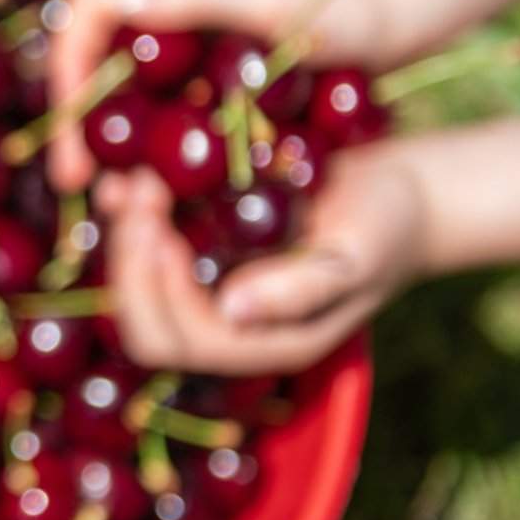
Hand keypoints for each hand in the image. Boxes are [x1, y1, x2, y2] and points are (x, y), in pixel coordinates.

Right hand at [48, 0, 404, 191]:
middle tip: (76, 181)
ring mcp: (190, 37)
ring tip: (113, 196)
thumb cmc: (348, 1)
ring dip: (108, 141)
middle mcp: (170, 2)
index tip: (73, 132)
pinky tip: (156, 188)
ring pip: (123, 88)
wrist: (408, 10)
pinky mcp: (212, 69)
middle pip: (92, 56)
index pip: (85, 12)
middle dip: (76, 118)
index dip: (66, 69)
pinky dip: (149, 146)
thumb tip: (119, 8)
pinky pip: (161, 107)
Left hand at [94, 145, 424, 374]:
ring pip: (136, 285)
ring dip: (122, 235)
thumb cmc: (386, 224)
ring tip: (128, 179)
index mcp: (265, 343)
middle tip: (138, 192)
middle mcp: (228, 327)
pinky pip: (146, 249)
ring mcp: (208, 292)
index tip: (157, 225)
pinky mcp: (199, 253)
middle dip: (130, 261)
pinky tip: (125, 176)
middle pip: (146, 323)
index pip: (184, 342)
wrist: (397, 190)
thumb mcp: (356, 255)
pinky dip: (130, 217)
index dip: (156, 289)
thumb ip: (300, 290)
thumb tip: (232, 310)